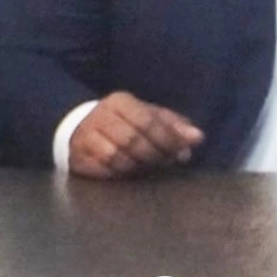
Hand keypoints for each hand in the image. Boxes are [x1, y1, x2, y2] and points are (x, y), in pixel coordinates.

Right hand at [67, 91, 203, 178]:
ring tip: (148, 168)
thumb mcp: (148, 116)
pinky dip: (119, 174)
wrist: (78, 126)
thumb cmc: (123, 121)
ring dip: (137, 167)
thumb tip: (198, 138)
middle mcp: (100, 116)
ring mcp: (86, 137)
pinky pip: (102, 171)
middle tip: (167, 163)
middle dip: (155, 155)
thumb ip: (174, 126)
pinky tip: (129, 173)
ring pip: (116, 157)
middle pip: (132, 140)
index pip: (148, 121)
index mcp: (120, 102)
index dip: (168, 139)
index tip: (182, 153)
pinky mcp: (78, 157)